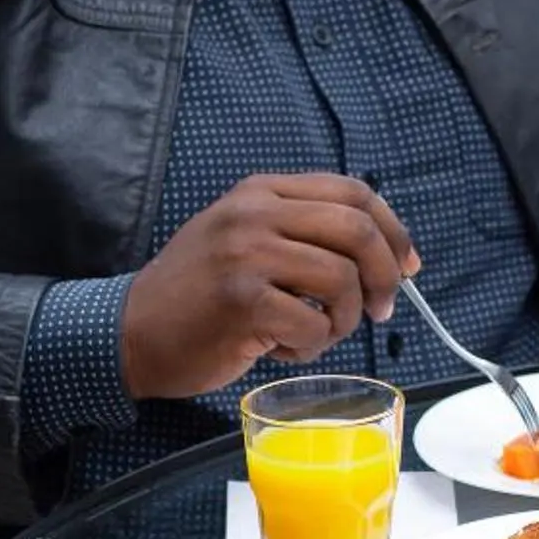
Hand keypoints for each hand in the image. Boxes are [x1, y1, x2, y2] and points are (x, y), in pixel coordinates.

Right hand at [120, 174, 417, 399]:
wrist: (130, 332)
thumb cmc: (199, 295)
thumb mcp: (245, 238)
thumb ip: (303, 233)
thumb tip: (387, 255)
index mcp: (263, 191)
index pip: (354, 192)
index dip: (393, 230)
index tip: (408, 266)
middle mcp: (255, 213)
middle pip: (357, 230)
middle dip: (386, 275)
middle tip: (382, 310)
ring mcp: (246, 254)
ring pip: (342, 280)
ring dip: (346, 319)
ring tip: (317, 334)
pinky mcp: (241, 301)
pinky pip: (313, 325)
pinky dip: (312, 346)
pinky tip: (284, 347)